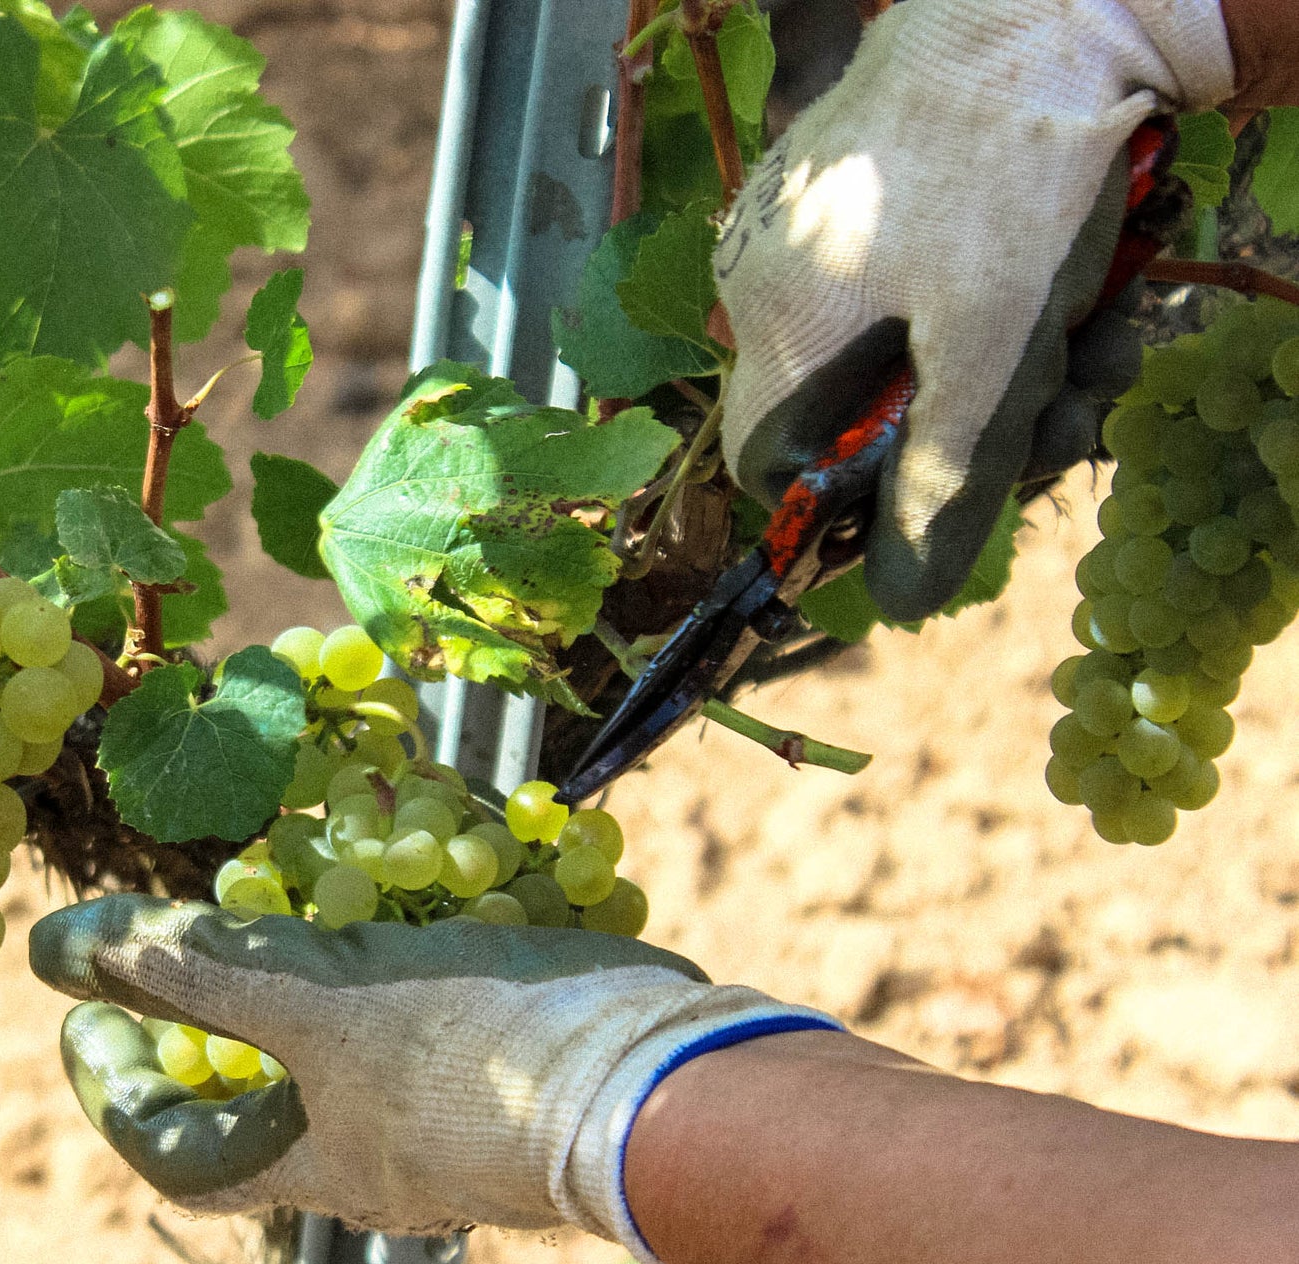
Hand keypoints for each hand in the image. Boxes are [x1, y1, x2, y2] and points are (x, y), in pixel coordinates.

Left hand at [29, 894, 837, 1260]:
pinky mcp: (516, 1064)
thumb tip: (61, 952)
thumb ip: (198, 973)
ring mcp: (454, 1117)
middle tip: (181, 944)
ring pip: (352, 1051)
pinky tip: (408, 878)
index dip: (113, 1083)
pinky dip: (403, 946)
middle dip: (210, 1023)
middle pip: (259, 1106)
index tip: (81, 1007)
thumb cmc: (475, 1051)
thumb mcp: (316, 1000)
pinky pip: (436, 1010)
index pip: (174, 1152)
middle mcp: (376, 1159)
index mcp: (315, 1163)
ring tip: (293, 891)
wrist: (660, 1074)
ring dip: (311, 973)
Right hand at [716, 0, 1234, 620]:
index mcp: (779, 324)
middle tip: (1070, 408)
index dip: (848, 503)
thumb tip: (900, 602)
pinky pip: (916, 271)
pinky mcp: (865, 172)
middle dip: (973, 426)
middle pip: (854, 407)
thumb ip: (944, 485)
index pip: (766, 467)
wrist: (1051, 1)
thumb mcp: (992, 354)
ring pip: (902, 338)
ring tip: (1100, 328)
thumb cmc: (1010, 173)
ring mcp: (812, 217)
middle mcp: (770, 273)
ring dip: (1011, 361)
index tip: (943, 494)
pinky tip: (1075, 275)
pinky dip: (994, 292)